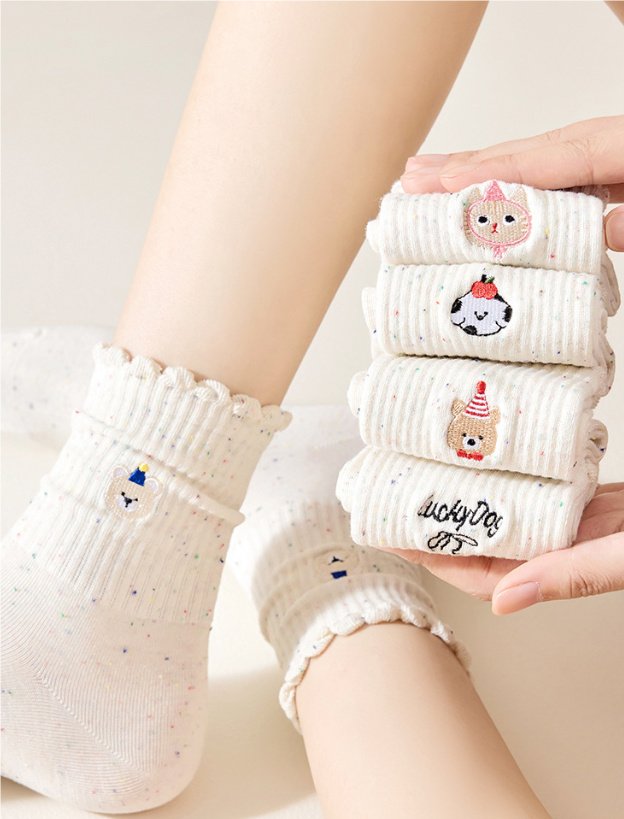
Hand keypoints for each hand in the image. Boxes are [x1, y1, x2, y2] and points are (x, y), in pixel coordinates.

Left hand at [384, 483, 623, 612]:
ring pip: (507, 519)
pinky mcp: (591, 501)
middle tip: (393, 497)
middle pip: (484, 545)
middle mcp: (563, 549)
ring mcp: (577, 525)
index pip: (480, 573)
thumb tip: (505, 601)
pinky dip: (507, 483)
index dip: (432, 556)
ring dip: (468, 503)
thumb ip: (574, 576)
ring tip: (427, 479)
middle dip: (438, 526)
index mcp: (566, 568)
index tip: (392, 533)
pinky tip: (485, 466)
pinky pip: (536, 496)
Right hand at [400, 115, 623, 251]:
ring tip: (418, 177)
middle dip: (461, 169)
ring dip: (467, 170)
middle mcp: (595, 143)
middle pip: (518, 154)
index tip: (448, 185)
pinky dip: (495, 178)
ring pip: (519, 160)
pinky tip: (466, 184)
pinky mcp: (588, 170)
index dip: (493, 174)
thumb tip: (612, 228)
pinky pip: (533, 172)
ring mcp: (588, 154)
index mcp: (618, 145)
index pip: (544, 160)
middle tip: (411, 182)